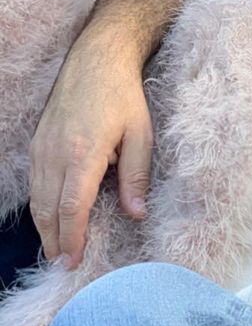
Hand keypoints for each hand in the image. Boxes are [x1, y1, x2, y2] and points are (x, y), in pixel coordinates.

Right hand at [29, 34, 151, 268]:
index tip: (74, 260)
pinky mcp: (37, 143)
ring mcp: (41, 148)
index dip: (72, 237)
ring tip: (57, 250)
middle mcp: (54, 154)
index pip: (71, 207)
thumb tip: (136, 214)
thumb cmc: (123, 96)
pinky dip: (40, 206)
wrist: (96, 59)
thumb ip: (136, 176)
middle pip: (48, 209)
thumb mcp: (141, 134)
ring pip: (36, 198)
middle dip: (55, 240)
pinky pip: (35, 184)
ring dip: (45, 227)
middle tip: (64, 265)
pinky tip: (50, 219)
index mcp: (83, 153)